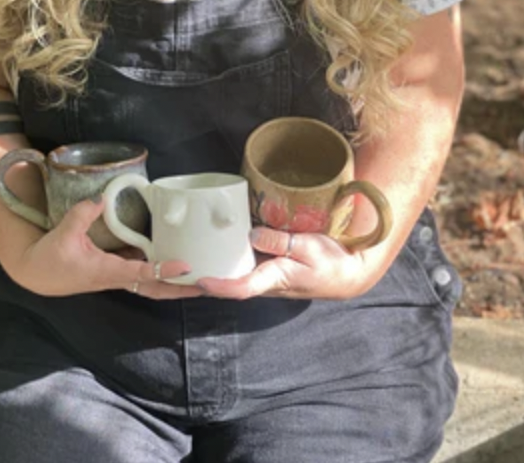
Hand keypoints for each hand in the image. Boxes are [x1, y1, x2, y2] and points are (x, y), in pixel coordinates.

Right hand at [7, 199, 204, 299]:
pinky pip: (142, 274)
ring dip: (173, 282)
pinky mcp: (114, 271)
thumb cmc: (50, 258)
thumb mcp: (64, 233)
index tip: (186, 266)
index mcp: (106, 271)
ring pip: (151, 283)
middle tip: (206, 285)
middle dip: (180, 288)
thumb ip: (83, 214)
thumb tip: (102, 197)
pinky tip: (172, 261)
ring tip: (198, 277)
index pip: (141, 272)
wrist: (36, 274)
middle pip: (155, 288)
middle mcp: (116, 277)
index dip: (164, 269)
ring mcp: (116, 276)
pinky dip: (159, 271)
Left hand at [196, 226, 379, 300]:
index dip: (219, 286)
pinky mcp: (268, 267)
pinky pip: (244, 265)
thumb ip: (280, 242)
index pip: (241, 288)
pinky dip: (227, 258)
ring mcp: (265, 275)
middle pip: (229, 284)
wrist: (346, 274)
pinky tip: (215, 244)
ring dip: (212, 269)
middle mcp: (264, 281)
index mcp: (273, 279)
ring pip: (234, 275)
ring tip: (186, 256)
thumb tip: (252, 234)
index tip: (198, 281)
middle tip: (176, 268)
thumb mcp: (309, 248)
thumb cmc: (330, 263)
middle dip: (204, 280)